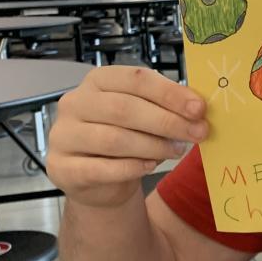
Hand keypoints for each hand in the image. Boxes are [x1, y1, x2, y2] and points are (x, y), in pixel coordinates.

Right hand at [47, 66, 208, 208]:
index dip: (170, 93)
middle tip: (197, 133)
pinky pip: (100, 168)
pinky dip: (131, 168)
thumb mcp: (145, 116)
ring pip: (113, 139)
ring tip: (177, 151)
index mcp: (98, 81)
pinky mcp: (62, 167)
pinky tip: (150, 166)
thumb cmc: (126, 139)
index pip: (135, 79)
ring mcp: (64, 135)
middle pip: (124, 108)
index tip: (199, 108)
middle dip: (167, 121)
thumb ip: (165, 107)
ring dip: (153, 146)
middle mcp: (75, 103)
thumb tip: (198, 109)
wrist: (100, 182)